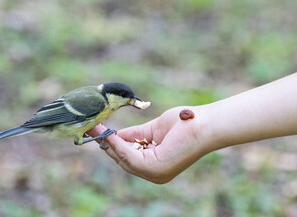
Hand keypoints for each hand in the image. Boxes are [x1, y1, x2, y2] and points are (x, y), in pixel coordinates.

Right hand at [87, 106, 209, 183]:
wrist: (205, 123)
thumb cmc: (184, 123)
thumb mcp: (152, 130)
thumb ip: (133, 135)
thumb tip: (114, 135)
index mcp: (155, 164)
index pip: (128, 157)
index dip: (112, 145)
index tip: (98, 132)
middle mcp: (154, 173)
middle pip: (122, 160)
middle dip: (106, 145)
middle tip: (91, 130)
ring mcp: (156, 173)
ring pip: (124, 160)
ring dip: (109, 144)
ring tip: (96, 130)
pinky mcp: (156, 168)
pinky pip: (131, 157)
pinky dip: (118, 146)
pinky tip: (110, 134)